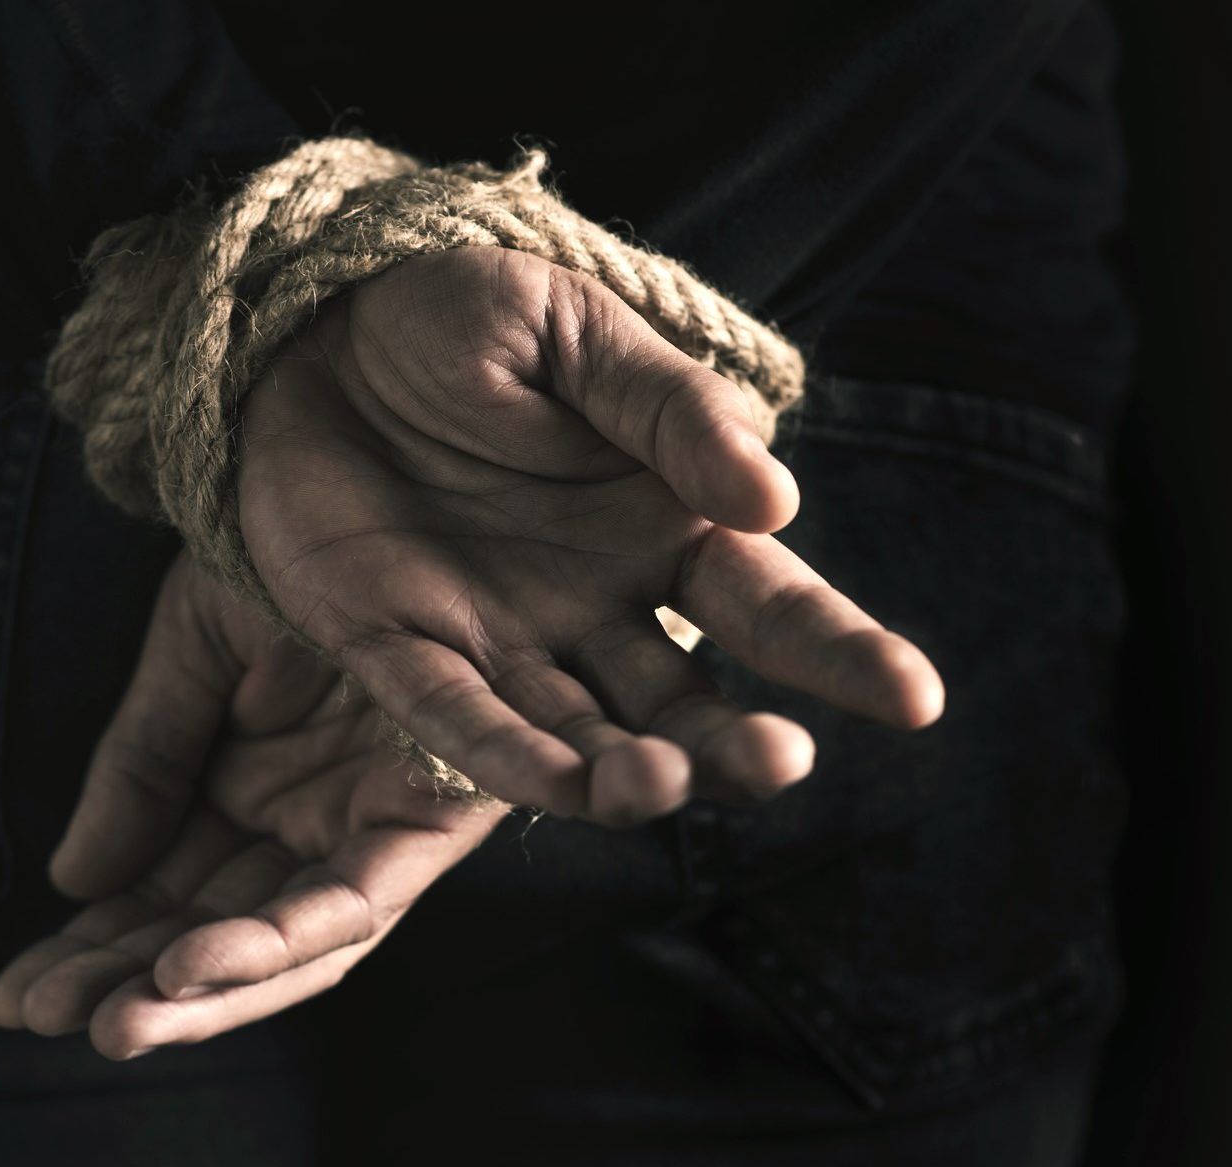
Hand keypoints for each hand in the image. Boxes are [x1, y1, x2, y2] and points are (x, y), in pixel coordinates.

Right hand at [0, 554, 504, 1058]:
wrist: (380, 462)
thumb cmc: (294, 551)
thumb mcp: (191, 655)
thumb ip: (143, 765)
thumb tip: (71, 882)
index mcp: (253, 790)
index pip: (164, 898)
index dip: (92, 950)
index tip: (12, 994)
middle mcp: (313, 825)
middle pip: (216, 935)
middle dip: (128, 984)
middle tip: (34, 1015)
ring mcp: (372, 828)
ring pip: (286, 945)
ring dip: (201, 994)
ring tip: (109, 1024)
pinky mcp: (435, 819)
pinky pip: (357, 901)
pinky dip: (278, 940)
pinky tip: (188, 966)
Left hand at [237, 246, 942, 822]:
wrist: (316, 314)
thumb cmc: (467, 315)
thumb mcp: (578, 335)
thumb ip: (673, 411)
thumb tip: (776, 497)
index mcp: (664, 523)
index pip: (770, 603)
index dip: (840, 653)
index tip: (915, 700)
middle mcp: (596, 603)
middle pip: (685, 699)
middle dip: (734, 742)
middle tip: (783, 763)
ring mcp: (500, 636)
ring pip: (581, 733)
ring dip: (625, 771)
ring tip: (662, 785)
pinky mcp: (399, 648)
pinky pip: (457, 721)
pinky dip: (508, 758)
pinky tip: (566, 787)